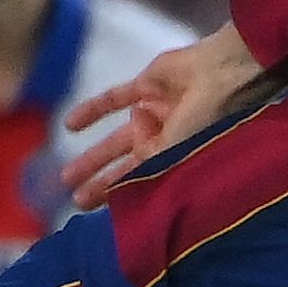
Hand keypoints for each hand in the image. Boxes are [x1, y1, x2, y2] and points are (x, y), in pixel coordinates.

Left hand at [61, 21, 268, 207]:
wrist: (221, 74)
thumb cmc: (207, 121)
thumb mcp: (178, 154)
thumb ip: (149, 169)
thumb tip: (123, 183)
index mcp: (181, 158)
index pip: (146, 182)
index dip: (122, 197)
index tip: (98, 213)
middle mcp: (169, 138)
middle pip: (129, 165)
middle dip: (103, 182)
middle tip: (76, 200)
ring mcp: (157, 111)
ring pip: (117, 138)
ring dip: (93, 157)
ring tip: (66, 176)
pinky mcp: (146, 85)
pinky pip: (114, 100)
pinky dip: (92, 112)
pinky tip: (70, 126)